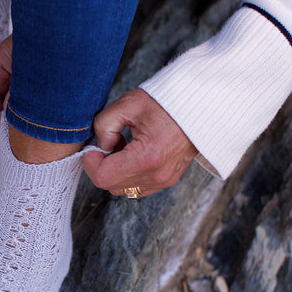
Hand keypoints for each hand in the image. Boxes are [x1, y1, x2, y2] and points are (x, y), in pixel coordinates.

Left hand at [83, 89, 197, 196]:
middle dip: (103, 165)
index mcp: (147, 157)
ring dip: (115, 170)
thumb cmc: (166, 103)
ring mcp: (163, 180)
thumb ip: (104, 124)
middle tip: (111, 141)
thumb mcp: (128, 104)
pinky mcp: (167, 180)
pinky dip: (128, 174)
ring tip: (124, 146)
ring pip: (121, 188)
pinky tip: (134, 153)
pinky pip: (136, 187)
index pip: (103, 177)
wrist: (199, 107)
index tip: (95, 146)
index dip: (91, 162)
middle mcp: (157, 175)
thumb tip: (101, 145)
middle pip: (110, 185)